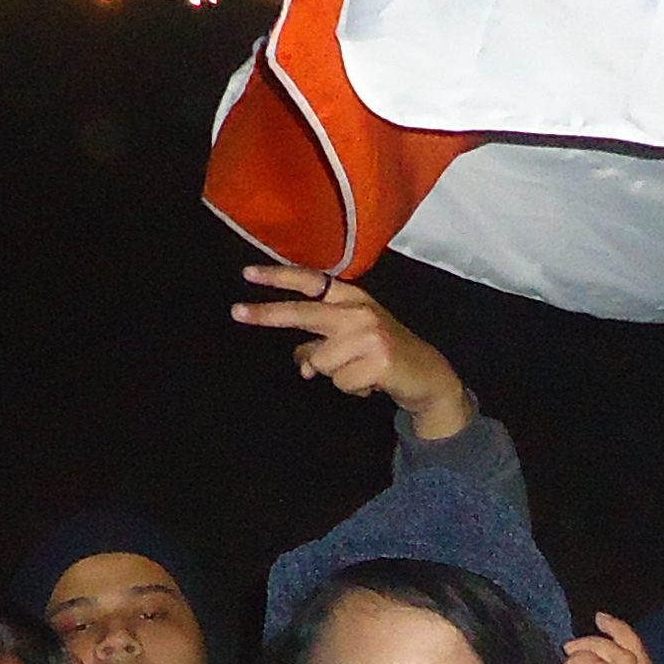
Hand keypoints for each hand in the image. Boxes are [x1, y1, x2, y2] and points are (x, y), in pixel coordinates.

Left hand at [233, 263, 474, 439]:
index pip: (312, 281)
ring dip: (335, 375)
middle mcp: (359, 310)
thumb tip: (303, 362)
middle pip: (304, 313)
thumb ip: (322, 345)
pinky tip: (371, 383)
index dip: (280, 277)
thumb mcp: (352, 342)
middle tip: (236, 312)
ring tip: (360, 373)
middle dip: (268, 314)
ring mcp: (369, 334)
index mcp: (352, 298)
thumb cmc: (383, 355)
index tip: (247, 273)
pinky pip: (340, 382)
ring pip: (321, 362)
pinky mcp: (379, 360)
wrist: (428, 375)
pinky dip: (352, 389)